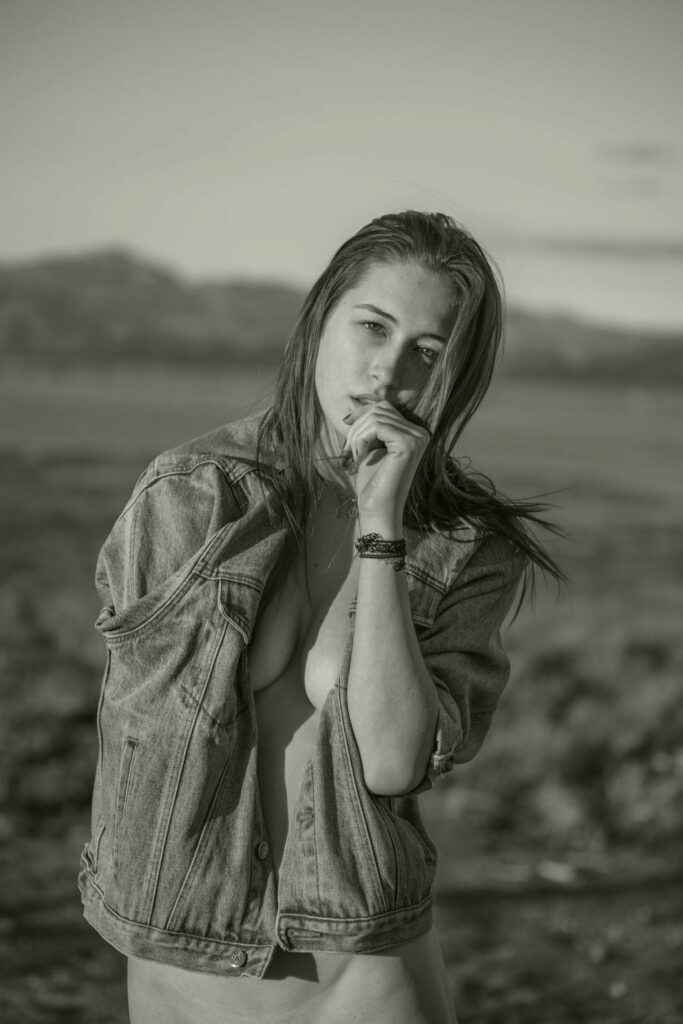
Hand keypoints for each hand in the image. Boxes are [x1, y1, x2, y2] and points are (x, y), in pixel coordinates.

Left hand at [341, 400, 429, 520]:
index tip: (346, 427)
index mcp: (414, 432)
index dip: (361, 414)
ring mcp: (417, 438)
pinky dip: (361, 441)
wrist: (377, 510)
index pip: (384, 407)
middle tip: (347, 451)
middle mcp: (420, 433)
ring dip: (356, 437)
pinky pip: (376, 426)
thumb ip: (370, 424)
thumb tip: (356, 401)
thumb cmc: (372, 482)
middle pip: (379, 409)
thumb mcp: (370, 446)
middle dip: (357, 427)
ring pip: (375, 417)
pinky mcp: (408, 444)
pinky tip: (359, 459)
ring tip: (353, 458)